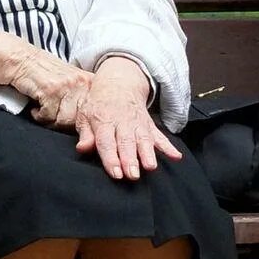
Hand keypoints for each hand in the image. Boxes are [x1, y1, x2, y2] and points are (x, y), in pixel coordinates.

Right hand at [9, 48, 93, 128]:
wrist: (23, 60)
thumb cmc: (46, 74)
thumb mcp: (72, 83)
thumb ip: (83, 100)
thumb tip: (89, 125)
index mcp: (90, 82)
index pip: (94, 113)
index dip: (85, 124)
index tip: (76, 127)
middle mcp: (81, 83)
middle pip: (80, 120)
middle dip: (66, 123)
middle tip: (55, 115)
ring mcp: (66, 86)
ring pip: (64, 120)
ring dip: (50, 120)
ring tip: (45, 109)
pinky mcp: (50, 91)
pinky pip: (48, 116)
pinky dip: (39, 115)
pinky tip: (36, 107)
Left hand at [73, 58, 183, 180]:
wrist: (119, 83)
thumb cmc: (98, 104)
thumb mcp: (85, 115)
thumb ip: (85, 134)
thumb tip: (82, 148)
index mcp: (104, 121)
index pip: (107, 142)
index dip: (111, 158)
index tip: (116, 173)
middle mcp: (122, 122)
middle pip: (126, 143)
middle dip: (130, 159)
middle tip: (133, 175)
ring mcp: (138, 124)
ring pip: (144, 139)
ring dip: (148, 153)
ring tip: (151, 167)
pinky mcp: (149, 125)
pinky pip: (160, 136)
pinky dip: (168, 146)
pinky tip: (176, 156)